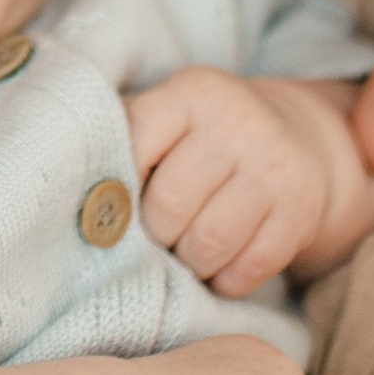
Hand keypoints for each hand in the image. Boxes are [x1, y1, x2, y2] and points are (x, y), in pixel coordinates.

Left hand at [131, 67, 373, 294]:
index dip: (118, 189)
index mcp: (192, 93)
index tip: (120, 205)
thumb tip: (72, 179)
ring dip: (190, 263)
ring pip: (208, 244)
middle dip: (156, 235)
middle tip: (159, 238)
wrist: (300, 138)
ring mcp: (274, 167)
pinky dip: (226, 281)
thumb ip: (125, 136)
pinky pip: (249, 268)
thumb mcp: (170, 114)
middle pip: (168, 207)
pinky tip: (222, 268)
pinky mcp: (301, 211)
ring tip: (187, 254)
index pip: (133, 146)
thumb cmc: (207, 135)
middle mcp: (237, 123)